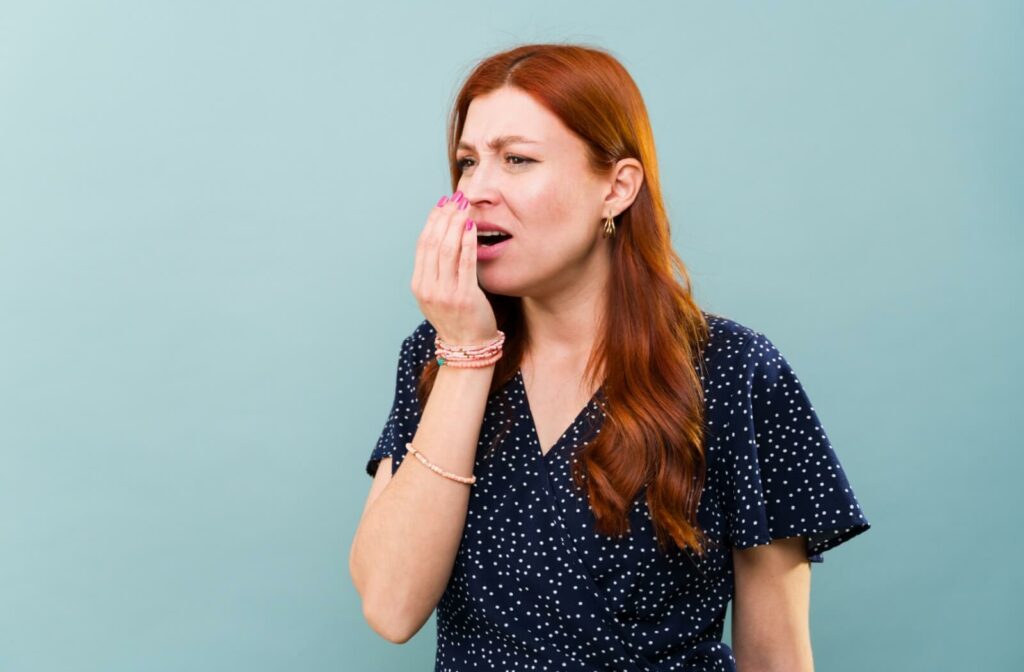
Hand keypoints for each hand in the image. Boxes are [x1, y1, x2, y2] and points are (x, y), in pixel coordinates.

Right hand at [411, 191, 497, 345]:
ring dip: (455, 223)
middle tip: (456, 197)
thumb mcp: (438, 294)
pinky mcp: (464, 297)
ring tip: (464, 206)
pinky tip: (472, 226)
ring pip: (446, 249)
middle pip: (433, 242)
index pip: (423, 244)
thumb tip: (443, 237)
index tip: (442, 203)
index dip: (432, 220)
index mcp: (419, 285)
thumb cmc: (458, 317)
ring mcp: (444, 293)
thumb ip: (437, 270)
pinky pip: (465, 263)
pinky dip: (468, 241)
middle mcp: (428, 288)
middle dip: (444, 216)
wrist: (467, 347)